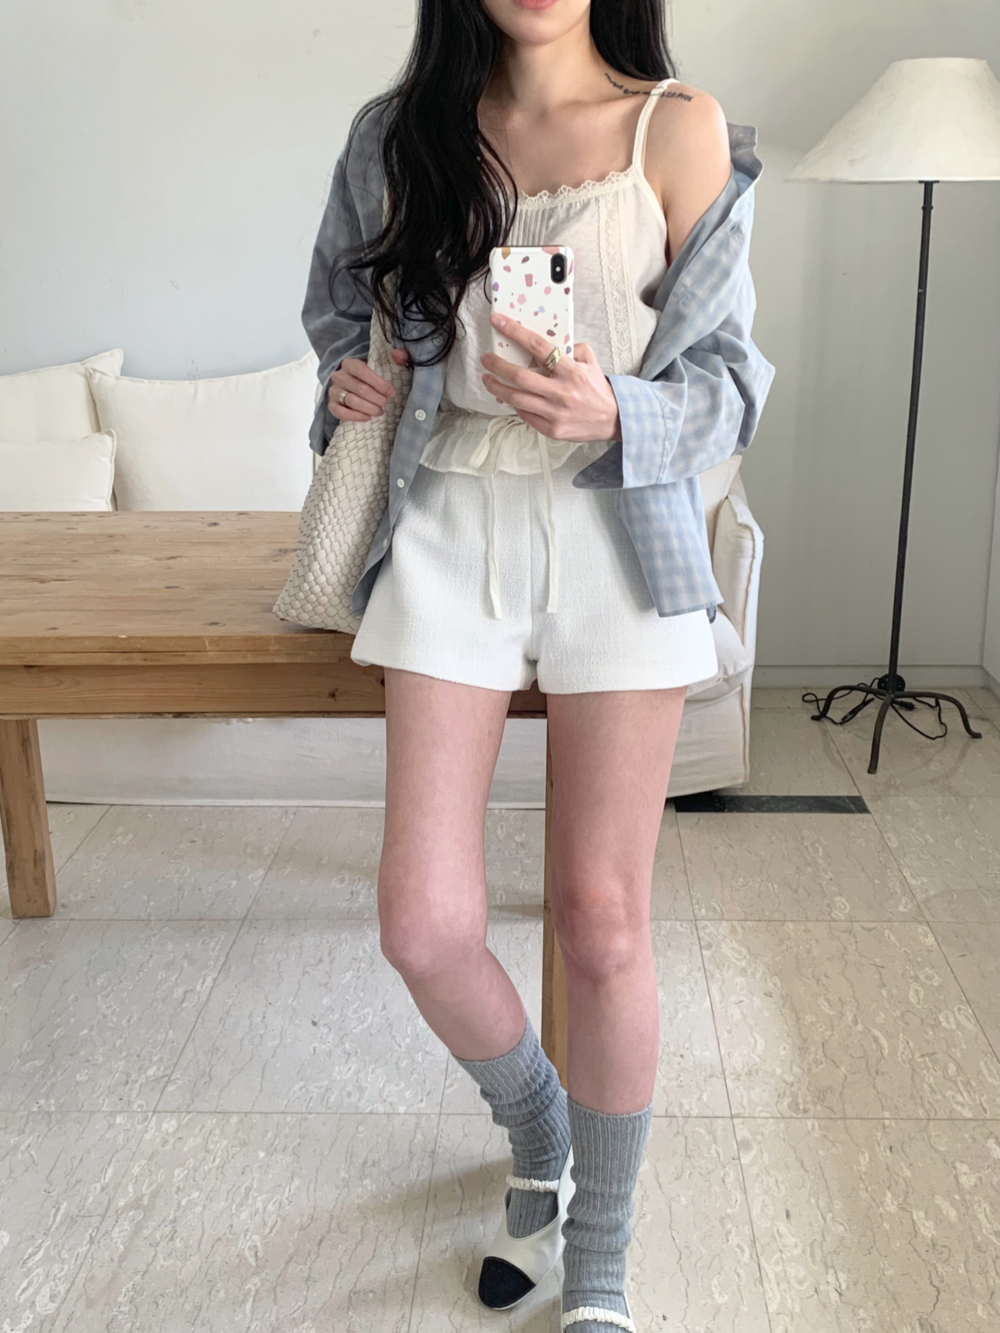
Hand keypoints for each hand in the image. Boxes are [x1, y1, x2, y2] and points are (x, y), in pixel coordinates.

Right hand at [328, 348, 410, 421]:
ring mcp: (334, 391)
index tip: (391, 393)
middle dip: (376, 398)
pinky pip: (340, 412)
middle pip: (359, 388)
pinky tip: (367, 417)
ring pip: (351, 401)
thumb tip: (398, 354)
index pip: (362, 371)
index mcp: (349, 364)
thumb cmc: (370, 378)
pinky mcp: (332, 405)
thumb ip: (396, 358)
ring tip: (379, 411)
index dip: (379, 383)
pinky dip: (355, 416)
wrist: (353, 387)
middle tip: (385, 403)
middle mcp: (339, 376)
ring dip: (369, 408)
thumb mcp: (382, 365)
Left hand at [479, 313, 621, 442]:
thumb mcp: (589, 362)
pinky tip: (508, 396)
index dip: (515, 332)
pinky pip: (525, 415)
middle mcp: (561, 392)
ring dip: (497, 387)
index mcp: (571, 371)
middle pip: (520, 376)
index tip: (499, 322)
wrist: (613, 419)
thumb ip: (571, 348)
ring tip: (488, 379)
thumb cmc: (597, 389)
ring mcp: (555, 413)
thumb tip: (546, 343)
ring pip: (516, 399)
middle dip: (497, 365)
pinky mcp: (551, 429)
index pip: (538, 347)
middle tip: (486, 358)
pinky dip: (514, 404)